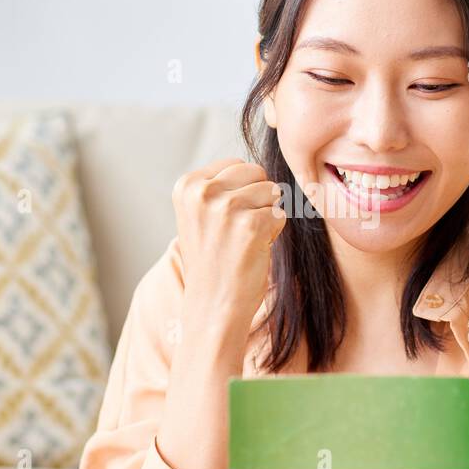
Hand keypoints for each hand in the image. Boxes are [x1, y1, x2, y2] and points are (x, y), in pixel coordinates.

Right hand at [171, 157, 286, 338]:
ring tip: (243, 240)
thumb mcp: (201, 213)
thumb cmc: (213, 258)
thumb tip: (261, 167)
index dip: (241, 192)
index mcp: (187, 185)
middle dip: (257, 199)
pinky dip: (273, 232)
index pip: (236, 164)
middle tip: (238, 231)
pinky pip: (280, 214)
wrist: (213, 304)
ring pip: (272, 192)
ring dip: (266, 216)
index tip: (223, 221)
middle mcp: (203, 192)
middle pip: (257, 172)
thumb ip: (221, 185)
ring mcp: (226, 207)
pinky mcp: (251, 224)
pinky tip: (253, 250)